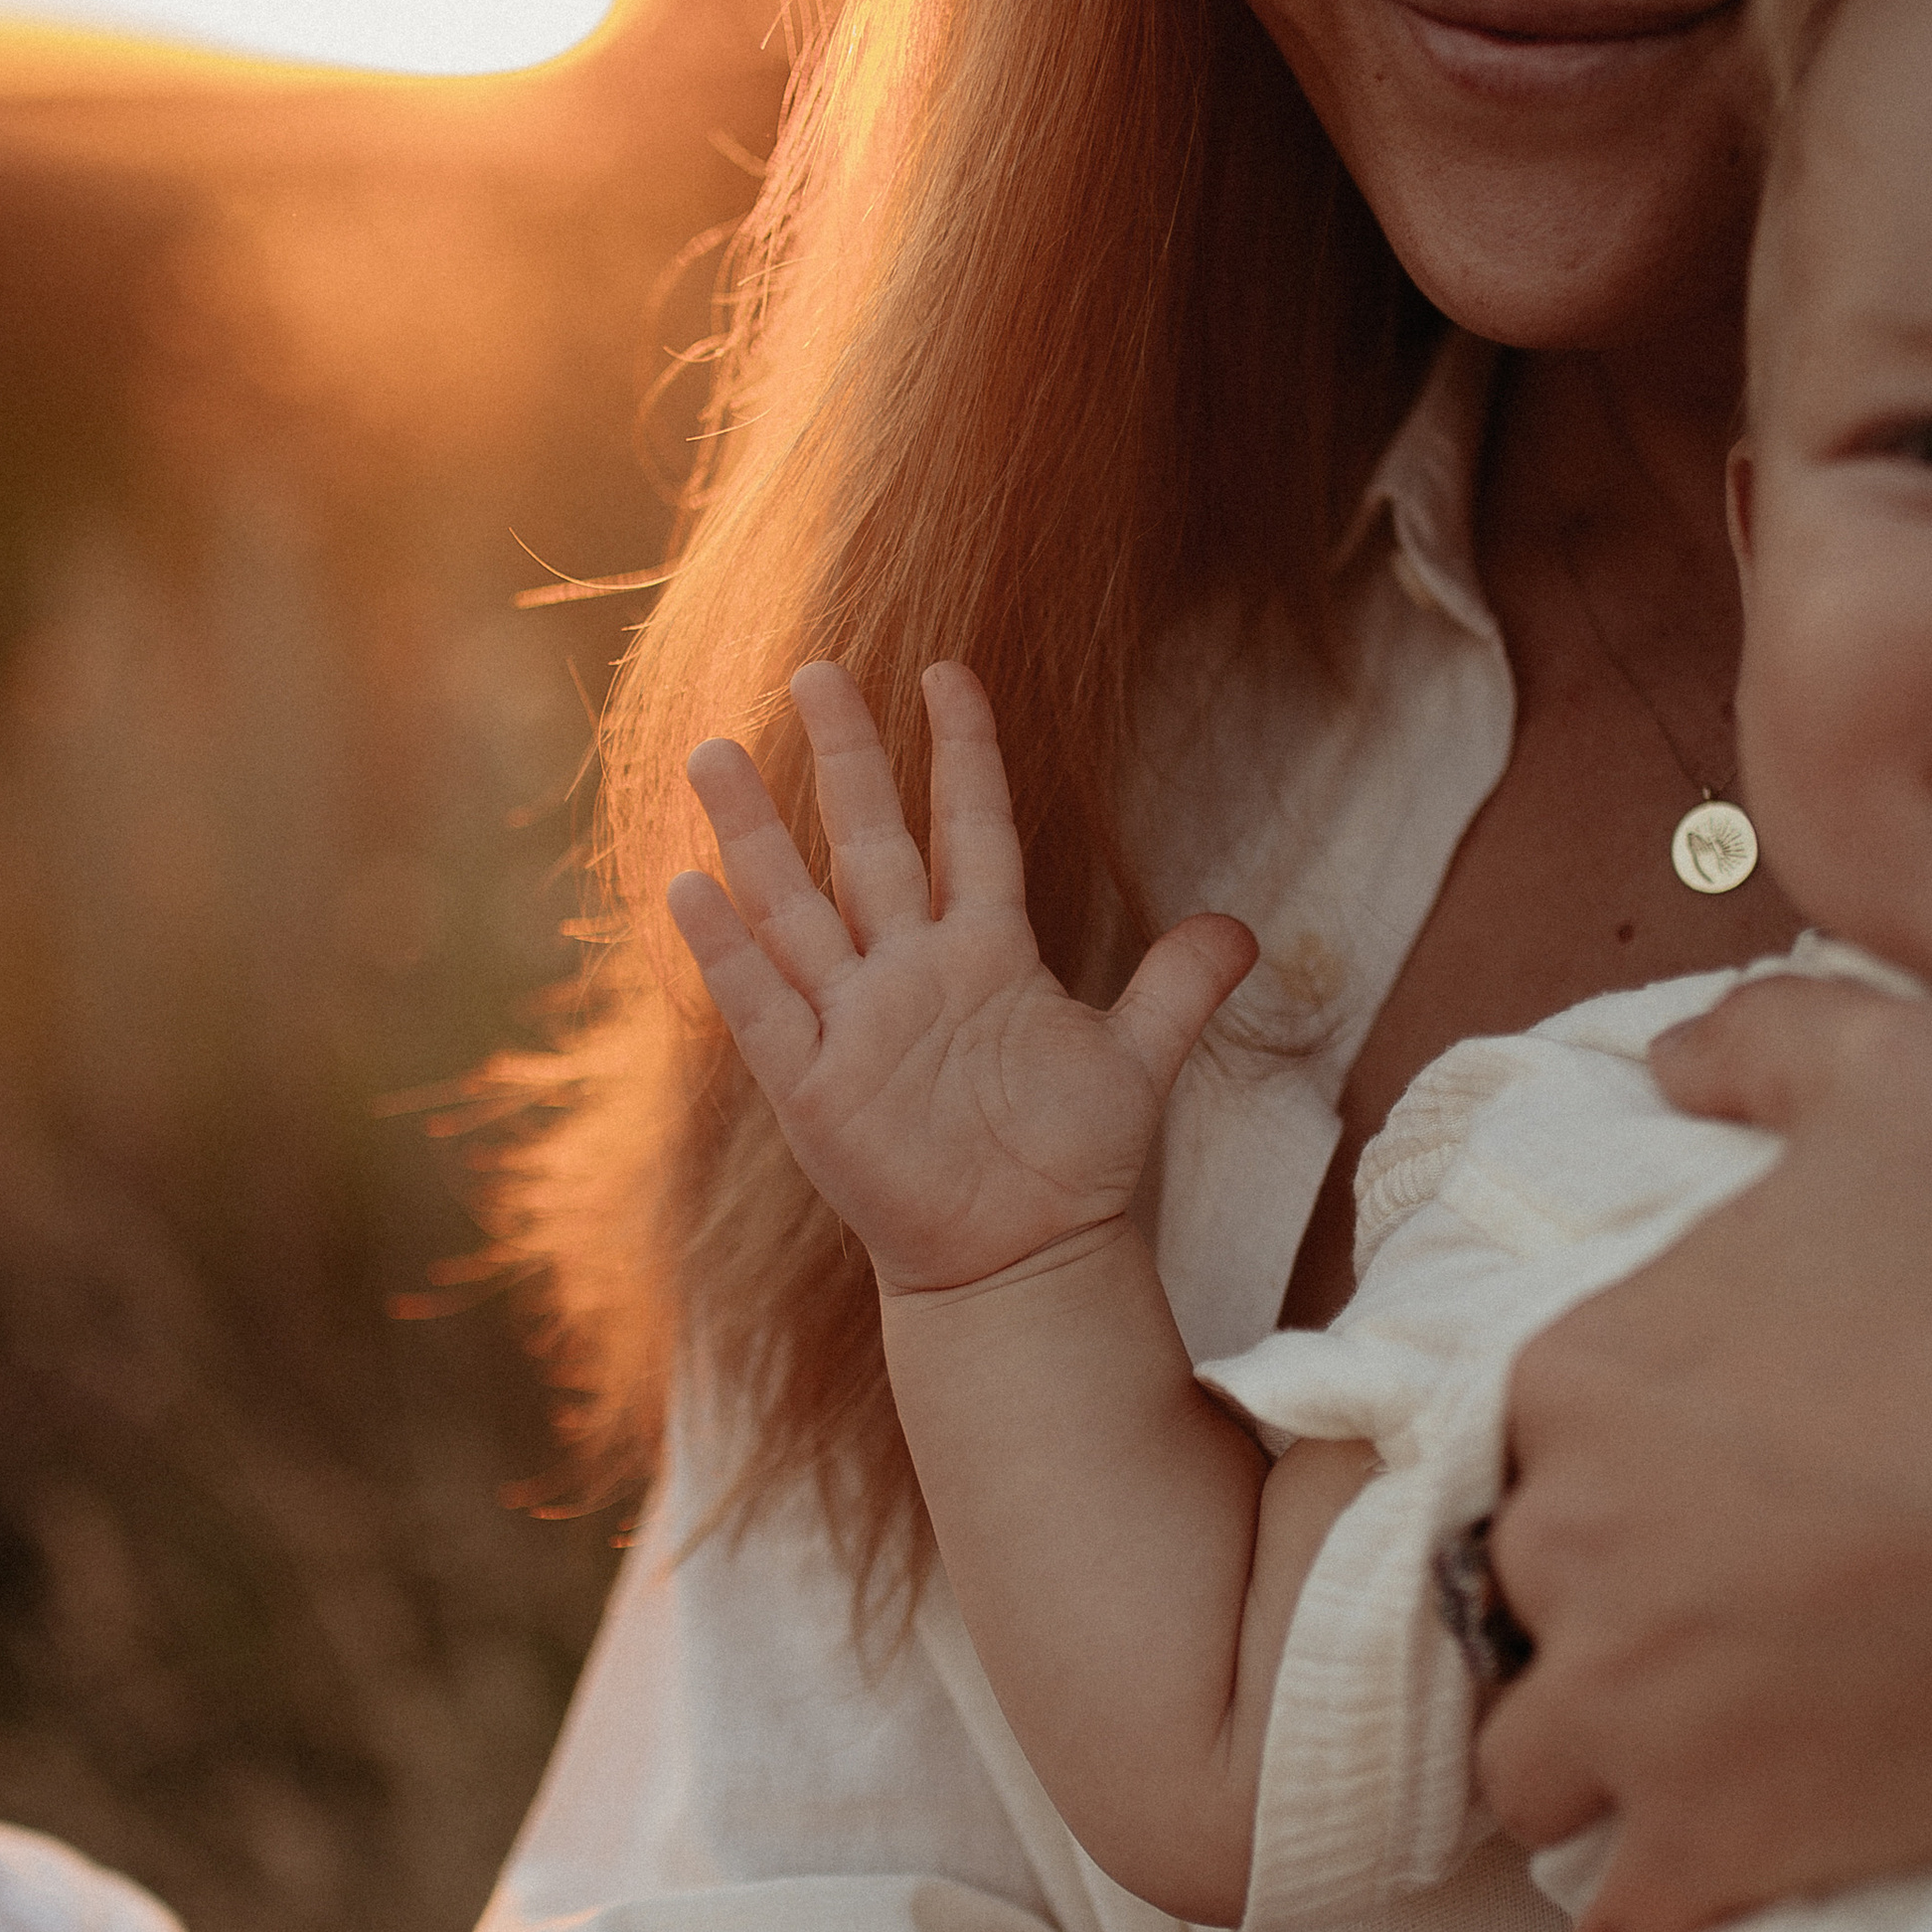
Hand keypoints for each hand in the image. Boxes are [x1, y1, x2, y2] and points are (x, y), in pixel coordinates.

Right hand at [666, 660, 1254, 1292]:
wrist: (1021, 1261)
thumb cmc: (1070, 1161)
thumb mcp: (1135, 1062)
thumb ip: (1177, 988)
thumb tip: (1242, 930)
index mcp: (985, 952)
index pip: (970, 829)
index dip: (962, 754)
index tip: (948, 672)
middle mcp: (911, 972)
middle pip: (870, 843)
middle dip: (845, 760)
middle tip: (816, 670)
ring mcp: (857, 1023)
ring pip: (795, 908)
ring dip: (754, 836)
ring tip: (713, 753)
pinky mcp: (817, 1086)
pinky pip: (761, 1007)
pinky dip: (725, 952)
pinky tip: (688, 887)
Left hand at [1478, 976, 1931, 1931]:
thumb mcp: (1915, 1085)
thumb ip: (1767, 1041)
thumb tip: (1665, 1053)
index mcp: (1580, 1372)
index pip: (1520, 1445)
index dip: (1603, 1471)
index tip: (1704, 1491)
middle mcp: (1571, 1543)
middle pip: (1516, 1601)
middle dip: (1596, 1610)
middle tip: (1720, 1619)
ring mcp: (1632, 1711)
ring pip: (1536, 1760)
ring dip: (1602, 1758)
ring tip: (1711, 1750)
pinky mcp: (1710, 1850)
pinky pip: (1604, 1924)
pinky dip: (1624, 1930)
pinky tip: (1666, 1922)